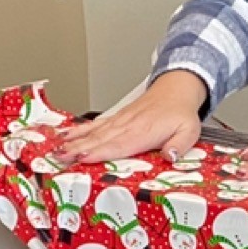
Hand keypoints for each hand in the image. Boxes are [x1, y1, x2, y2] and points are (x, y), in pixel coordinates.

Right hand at [45, 72, 209, 168]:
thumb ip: (180, 145)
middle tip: (61, 158)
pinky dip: (79, 130)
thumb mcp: (189, 131)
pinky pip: (95, 125)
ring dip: (74, 141)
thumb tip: (170, 156)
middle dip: (78, 149)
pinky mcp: (116, 118)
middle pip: (99, 140)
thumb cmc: (181, 113)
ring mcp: (119, 121)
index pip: (118, 145)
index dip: (100, 152)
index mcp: (144, 132)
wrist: (176, 90)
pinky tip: (65, 135)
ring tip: (57, 150)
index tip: (83, 158)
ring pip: (93, 132)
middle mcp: (127, 126)